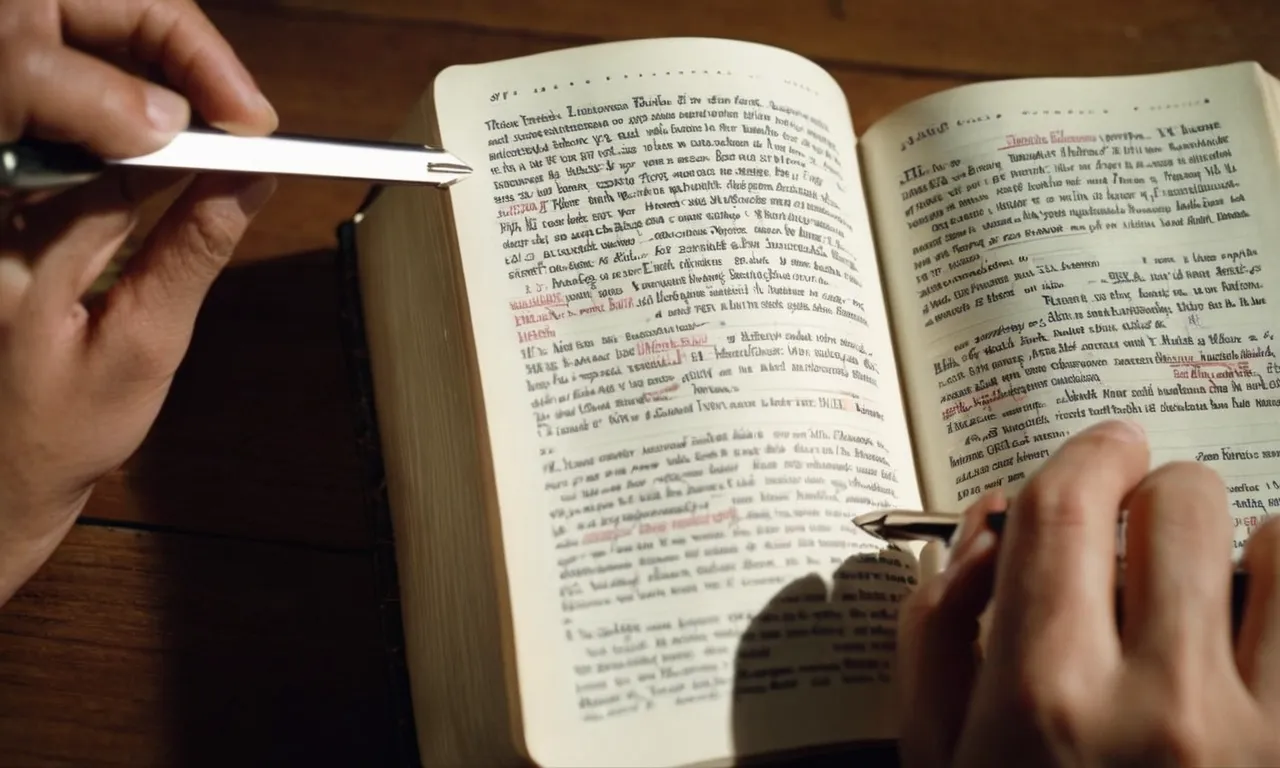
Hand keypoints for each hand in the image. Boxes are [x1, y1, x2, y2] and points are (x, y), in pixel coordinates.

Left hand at [0, 0, 277, 604]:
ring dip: (155, 147)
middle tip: (248, 138)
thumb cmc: (55, 434)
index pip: (122, 155)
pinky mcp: (5, 223)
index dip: (197, 131)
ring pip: (86, 144)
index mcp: (21, 246)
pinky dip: (124, 169)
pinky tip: (165, 181)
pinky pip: (69, 171)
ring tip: (219, 159)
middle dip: (178, 127)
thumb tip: (243, 187)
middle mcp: (1, 217)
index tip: (256, 133)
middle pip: (98, 130)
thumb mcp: (144, 348)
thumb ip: (190, 258)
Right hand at [899, 419, 1279, 765]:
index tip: (1106, 449)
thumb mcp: (938, 756)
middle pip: (1177, 504)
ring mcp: (1256, 731)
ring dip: (1231, 548)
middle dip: (1152, 496)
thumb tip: (987, 522)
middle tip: (1139, 536)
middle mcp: (1158, 708)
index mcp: (1041, 696)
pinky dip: (1278, 590)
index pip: (1064, 509)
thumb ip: (939, 632)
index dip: (1088, 456)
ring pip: (1274, 544)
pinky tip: (1246, 630)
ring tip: (1202, 593)